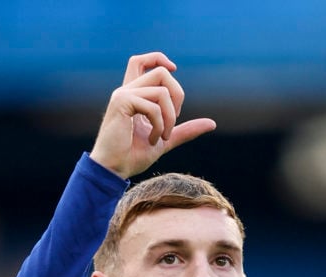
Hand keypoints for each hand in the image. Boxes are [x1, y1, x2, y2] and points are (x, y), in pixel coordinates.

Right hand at [89, 52, 216, 178]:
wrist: (113, 170)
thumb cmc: (132, 156)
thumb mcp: (165, 140)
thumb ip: (184, 130)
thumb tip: (212, 123)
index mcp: (133, 95)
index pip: (141, 61)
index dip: (159, 58)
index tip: (174, 72)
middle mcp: (126, 90)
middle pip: (160, 72)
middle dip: (177, 95)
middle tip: (175, 120)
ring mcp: (123, 95)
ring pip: (161, 90)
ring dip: (170, 117)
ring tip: (162, 137)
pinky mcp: (121, 103)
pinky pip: (153, 106)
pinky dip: (160, 125)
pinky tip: (153, 140)